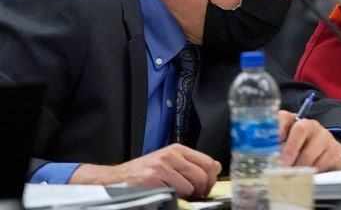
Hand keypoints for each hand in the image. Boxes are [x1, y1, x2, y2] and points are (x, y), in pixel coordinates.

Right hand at [69, 143, 221, 198]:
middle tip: (194, 195)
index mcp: (178, 149)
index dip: (211, 178)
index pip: (209, 162)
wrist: (117, 178)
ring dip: (187, 195)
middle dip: (202, 190)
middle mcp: (171, 154)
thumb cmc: (144, 172)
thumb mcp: (170, 162)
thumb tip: (216, 167)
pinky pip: (176, 192)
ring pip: (191, 186)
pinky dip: (174, 197)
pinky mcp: (153, 177)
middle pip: (202, 175)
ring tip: (177, 194)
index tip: (206, 187)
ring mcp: (162, 165)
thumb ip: (192, 164)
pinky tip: (166, 194)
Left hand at [278, 110, 340, 171]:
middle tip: (284, 165)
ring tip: (293, 176)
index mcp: (294, 121)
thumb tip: (264, 159)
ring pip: (310, 151)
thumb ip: (275, 149)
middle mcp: (310, 124)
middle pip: (301, 128)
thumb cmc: (300, 151)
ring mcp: (325, 135)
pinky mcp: (335, 149)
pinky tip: (308, 175)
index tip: (273, 141)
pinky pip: (322, 163)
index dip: (277, 127)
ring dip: (300, 167)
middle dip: (291, 149)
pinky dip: (313, 172)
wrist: (324, 155)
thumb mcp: (285, 147)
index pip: (283, 117)